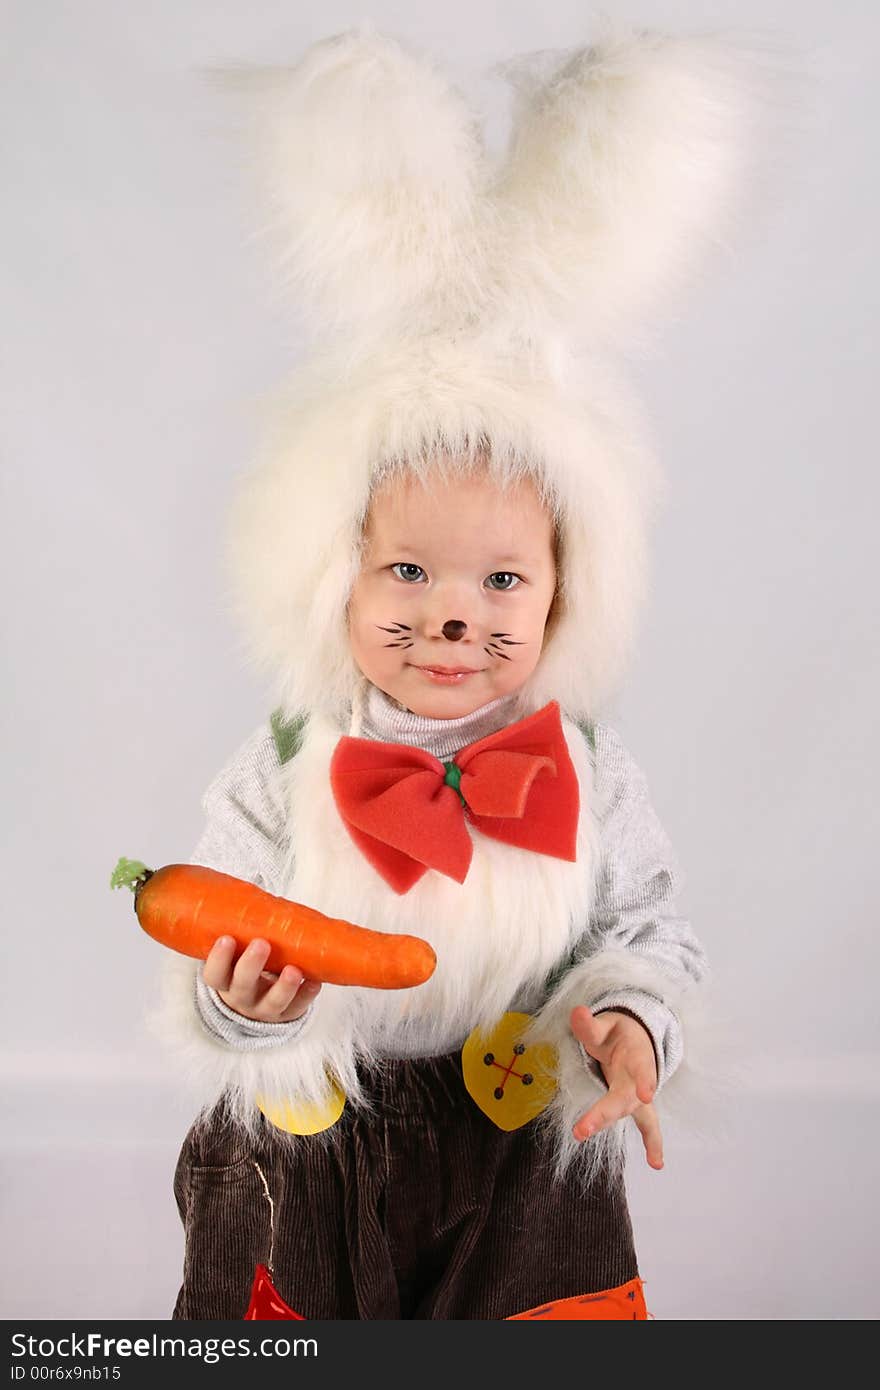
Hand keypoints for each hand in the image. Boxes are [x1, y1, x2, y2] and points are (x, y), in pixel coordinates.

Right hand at [202, 936, 321, 1023]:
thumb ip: (243, 929)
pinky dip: (307, 994)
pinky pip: (298, 1007)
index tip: (226, 938)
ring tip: (294, 970)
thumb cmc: (246, 965)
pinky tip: (315, 981)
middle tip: (261, 944)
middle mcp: (242, 997)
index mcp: (225, 981)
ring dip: (284, 986)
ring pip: (272, 1002)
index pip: (214, 974)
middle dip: (251, 966)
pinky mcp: (288, 1014)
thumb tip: (252, 891)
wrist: (258, 1003)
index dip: (218, 959)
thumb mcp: (238, 951)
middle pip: (242, 986)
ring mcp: (265, 1008)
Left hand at [570, 1006, 663, 1169]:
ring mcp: (638, 1096)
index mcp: (637, 1056)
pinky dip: (653, 1144)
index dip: (644, 1082)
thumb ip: (590, 1025)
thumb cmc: (619, 1033)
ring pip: (632, 1114)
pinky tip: (657, 1163)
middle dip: (604, 1113)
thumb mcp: (606, 1025)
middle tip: (582, 1129)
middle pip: (625, 1099)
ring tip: (620, 1147)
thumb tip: (577, 1012)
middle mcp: (641, 1080)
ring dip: (622, 1128)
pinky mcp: (637, 1106)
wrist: (638, 1038)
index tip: (647, 1094)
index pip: (641, 1070)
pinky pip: (648, 1127)